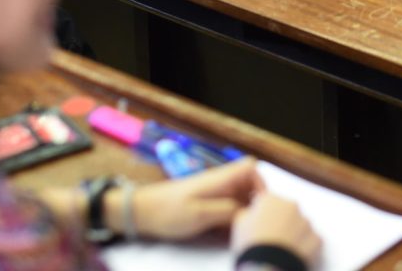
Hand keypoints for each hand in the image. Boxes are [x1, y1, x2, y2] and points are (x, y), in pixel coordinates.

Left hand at [126, 158, 261, 240]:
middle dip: (253, 203)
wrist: (141, 212)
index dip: (261, 184)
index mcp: (220, 179)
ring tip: (238, 231)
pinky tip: (225, 233)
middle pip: (248, 184)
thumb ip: (227, 211)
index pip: (251, 168)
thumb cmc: (168, 212)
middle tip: (250, 224)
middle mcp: (219, 182)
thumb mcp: (199, 215)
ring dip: (242, 212)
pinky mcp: (206, 202)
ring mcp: (213, 191)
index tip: (260, 206)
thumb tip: (249, 212)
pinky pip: (227, 206)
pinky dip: (231, 218)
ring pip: (239, 197)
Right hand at [232, 193, 321, 268]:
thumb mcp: (239, 224)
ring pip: (300, 226)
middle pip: (286, 212)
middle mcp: (291, 207)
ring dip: (293, 234)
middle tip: (270, 240)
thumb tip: (251, 213)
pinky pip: (311, 241)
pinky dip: (304, 247)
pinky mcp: (317, 239)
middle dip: (280, 223)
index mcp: (271, 200)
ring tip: (281, 250)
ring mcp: (306, 223)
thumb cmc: (251, 246)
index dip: (263, 215)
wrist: (267, 266)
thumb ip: (248, 213)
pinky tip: (292, 256)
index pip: (268, 202)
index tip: (260, 226)